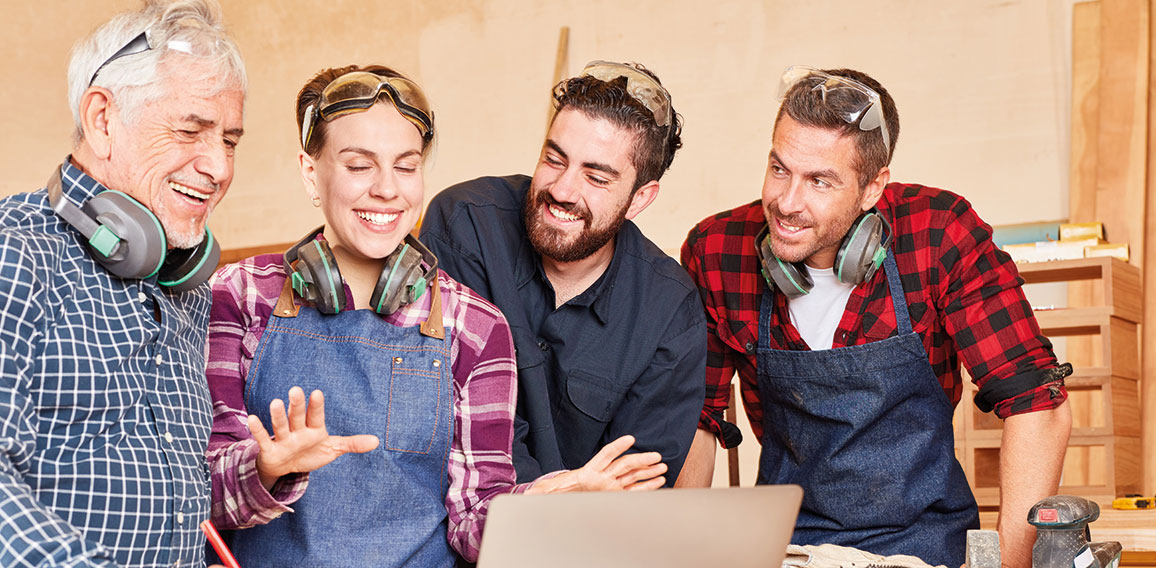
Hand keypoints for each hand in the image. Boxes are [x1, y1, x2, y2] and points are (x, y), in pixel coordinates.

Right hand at [250, 386, 379, 489]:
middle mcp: (298, 430)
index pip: (316, 416)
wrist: (287, 466)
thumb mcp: (332, 449)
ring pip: (280, 425)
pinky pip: (263, 438)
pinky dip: (258, 429)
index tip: (317, 392)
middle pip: (297, 416)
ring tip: (276, 401)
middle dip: (297, 405)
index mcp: (314, 429)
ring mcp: (283, 438)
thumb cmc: (310, 452)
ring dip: (278, 415)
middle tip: (296, 390)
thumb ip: (352, 443)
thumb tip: (377, 441)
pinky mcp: (270, 449)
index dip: (316, 405)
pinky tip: (251, 418)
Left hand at [527, 435, 666, 493]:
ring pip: (633, 475)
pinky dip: (647, 485)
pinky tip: (659, 481)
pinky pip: (634, 488)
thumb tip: (526, 495)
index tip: (630, 439)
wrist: (563, 496)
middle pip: (625, 464)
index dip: (617, 447)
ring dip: (648, 471)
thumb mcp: (548, 491)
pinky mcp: (615, 493)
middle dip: (642, 460)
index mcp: (589, 472)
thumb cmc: (557, 492)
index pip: (605, 456)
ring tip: (663, 466)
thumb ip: (540, 492)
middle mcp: (603, 475)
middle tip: (657, 455)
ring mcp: (611, 483)